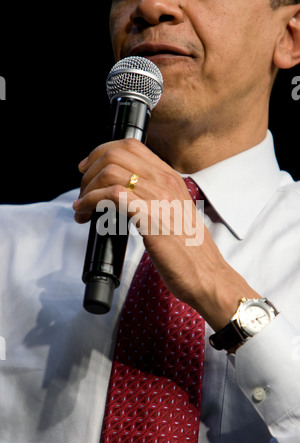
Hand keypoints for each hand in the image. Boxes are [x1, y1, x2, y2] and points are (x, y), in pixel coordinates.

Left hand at [73, 138, 259, 331]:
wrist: (207, 275)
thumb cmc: (189, 251)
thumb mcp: (173, 213)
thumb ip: (153, 198)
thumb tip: (121, 195)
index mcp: (170, 178)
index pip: (131, 145)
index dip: (101, 152)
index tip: (87, 169)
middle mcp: (165, 182)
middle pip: (116, 153)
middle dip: (90, 170)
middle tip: (82, 191)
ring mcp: (159, 198)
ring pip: (111, 172)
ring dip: (88, 188)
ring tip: (82, 207)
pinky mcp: (151, 217)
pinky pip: (113, 195)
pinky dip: (92, 202)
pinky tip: (86, 215)